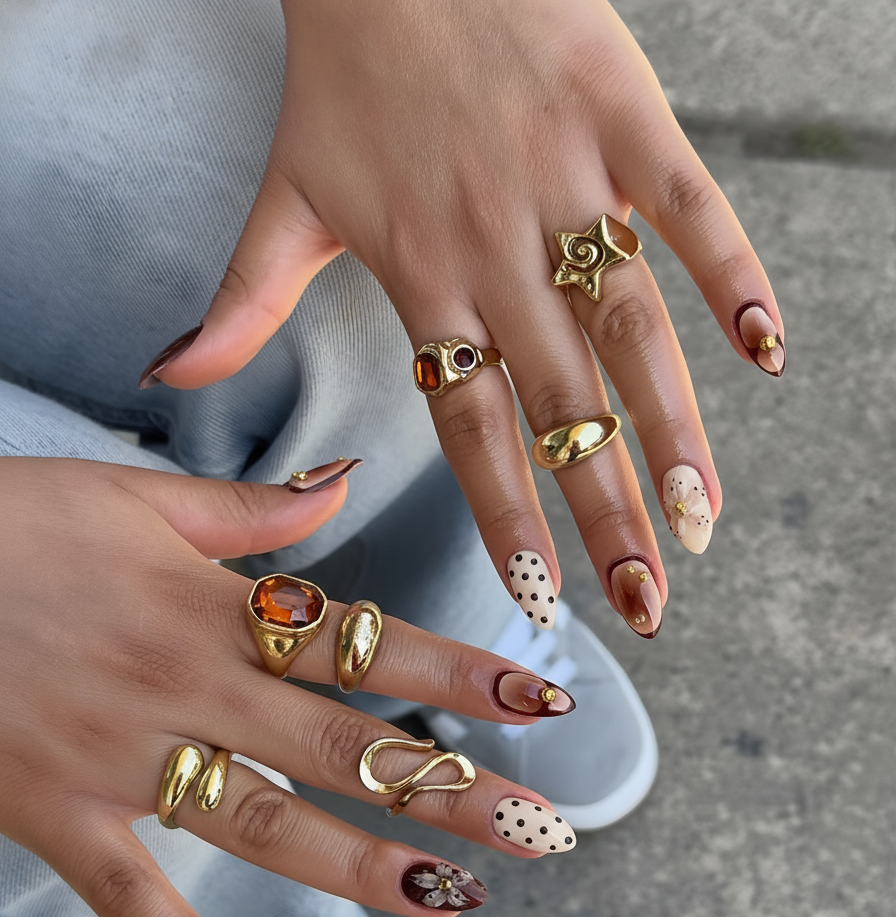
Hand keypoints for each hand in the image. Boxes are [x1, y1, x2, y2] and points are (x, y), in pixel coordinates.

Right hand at [0, 457, 574, 916]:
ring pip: (262, 823)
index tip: (542, 697)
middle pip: (340, 745)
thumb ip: (250, 510)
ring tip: (455, 898)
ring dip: (363, 867)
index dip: (458, 669)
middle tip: (542, 827)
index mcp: (211, 610)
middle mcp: (185, 689)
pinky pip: (127, 896)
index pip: (363, 644)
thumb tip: (345, 487)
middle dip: (446, 787)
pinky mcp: (56, 816)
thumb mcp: (133, 496)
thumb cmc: (11, 525)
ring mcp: (122, 761)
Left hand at [148, 0, 784, 634]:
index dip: (509, 516)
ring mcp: (564, 186)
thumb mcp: (284, 198)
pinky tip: (767, 353)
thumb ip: (239, 303)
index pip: (470, 428)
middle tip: (647, 606)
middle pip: (560, 408)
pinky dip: (730, 273)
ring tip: (699, 521)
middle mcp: (495, 252)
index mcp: (422, 280)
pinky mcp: (619, 117)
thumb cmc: (343, 77)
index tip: (544, 599)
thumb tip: (168, 381)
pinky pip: (684, 205)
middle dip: (605, 514)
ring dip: (671, 431)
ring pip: (627, 329)